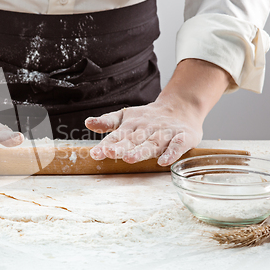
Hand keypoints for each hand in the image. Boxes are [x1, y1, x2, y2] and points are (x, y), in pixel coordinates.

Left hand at [85, 58, 232, 165]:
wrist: (181, 107)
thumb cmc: (148, 117)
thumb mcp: (125, 117)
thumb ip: (107, 122)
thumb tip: (87, 123)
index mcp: (132, 125)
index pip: (117, 136)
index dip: (106, 145)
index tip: (95, 153)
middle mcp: (147, 129)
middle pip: (133, 140)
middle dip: (121, 147)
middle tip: (109, 153)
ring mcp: (165, 133)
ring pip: (152, 143)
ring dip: (141, 151)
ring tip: (130, 158)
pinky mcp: (182, 137)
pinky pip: (177, 146)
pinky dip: (171, 153)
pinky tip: (163, 162)